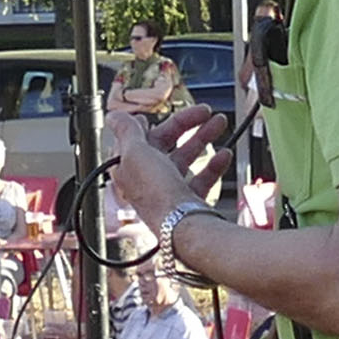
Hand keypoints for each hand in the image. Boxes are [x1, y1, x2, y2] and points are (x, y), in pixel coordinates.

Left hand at [101, 112, 209, 234]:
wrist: (184, 226)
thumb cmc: (157, 193)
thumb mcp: (136, 153)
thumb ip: (126, 131)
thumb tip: (114, 116)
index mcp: (128, 168)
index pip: (135, 139)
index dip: (148, 124)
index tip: (161, 113)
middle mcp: (146, 180)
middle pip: (165, 145)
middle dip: (186, 124)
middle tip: (205, 111)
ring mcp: (168, 191)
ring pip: (186, 157)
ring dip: (203, 138)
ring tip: (219, 123)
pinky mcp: (188, 201)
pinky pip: (202, 178)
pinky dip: (213, 164)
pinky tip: (224, 154)